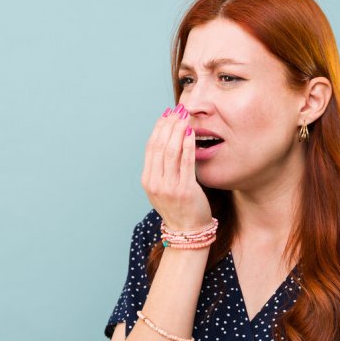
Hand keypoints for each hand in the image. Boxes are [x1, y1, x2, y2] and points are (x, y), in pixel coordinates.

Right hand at [141, 104, 212, 229]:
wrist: (187, 231)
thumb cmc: (179, 207)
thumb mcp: (163, 188)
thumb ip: (162, 169)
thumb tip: (167, 141)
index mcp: (148, 180)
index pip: (150, 147)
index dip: (158, 127)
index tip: (167, 113)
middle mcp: (155, 182)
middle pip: (159, 145)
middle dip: (168, 124)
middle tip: (177, 109)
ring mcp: (169, 187)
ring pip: (170, 151)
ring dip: (177, 130)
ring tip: (184, 116)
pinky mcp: (185, 190)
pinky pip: (186, 162)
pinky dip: (188, 145)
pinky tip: (191, 132)